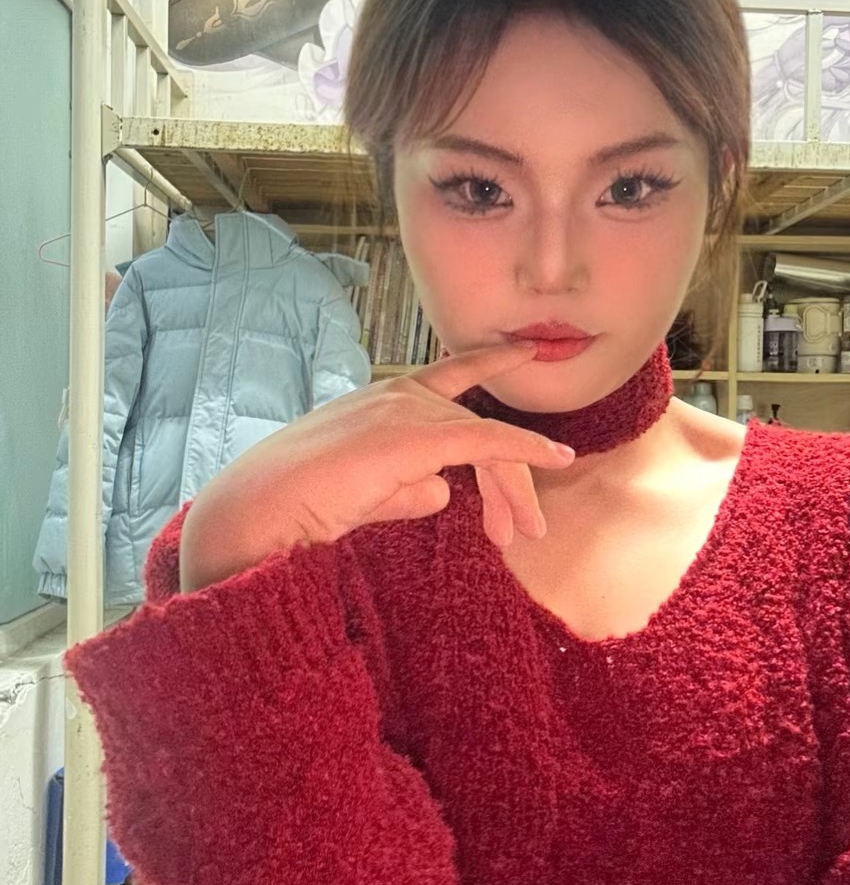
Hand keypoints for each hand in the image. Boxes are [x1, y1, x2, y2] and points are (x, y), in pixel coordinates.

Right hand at [181, 340, 575, 589]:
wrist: (260, 510)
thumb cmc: (299, 506)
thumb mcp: (365, 495)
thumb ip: (407, 490)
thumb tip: (445, 490)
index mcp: (381, 401)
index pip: (448, 376)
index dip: (488, 362)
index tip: (524, 351)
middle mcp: (398, 395)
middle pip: (475, 427)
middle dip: (509, 478)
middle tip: (527, 528)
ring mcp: (406, 411)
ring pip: (486, 442)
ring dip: (512, 490)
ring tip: (526, 533)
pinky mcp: (417, 436)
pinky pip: (488, 440)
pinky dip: (525, 449)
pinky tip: (555, 458)